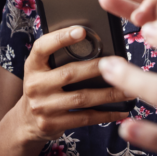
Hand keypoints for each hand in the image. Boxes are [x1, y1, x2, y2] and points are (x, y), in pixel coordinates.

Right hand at [17, 25, 129, 141]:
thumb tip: (96, 45)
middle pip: (70, 73)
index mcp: (33, 66)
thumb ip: (61, 59)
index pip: (42, 47)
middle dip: (98, 68)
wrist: (26, 122)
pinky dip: (105, 114)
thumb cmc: (44, 88)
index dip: (60, 38)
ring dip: (109, 94)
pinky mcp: (52, 124)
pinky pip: (84, 118)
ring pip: (81, 98)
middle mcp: (35, 85)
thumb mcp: (44, 71)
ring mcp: (42, 106)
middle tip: (122, 64)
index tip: (81, 31)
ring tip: (130, 90)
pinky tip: (120, 111)